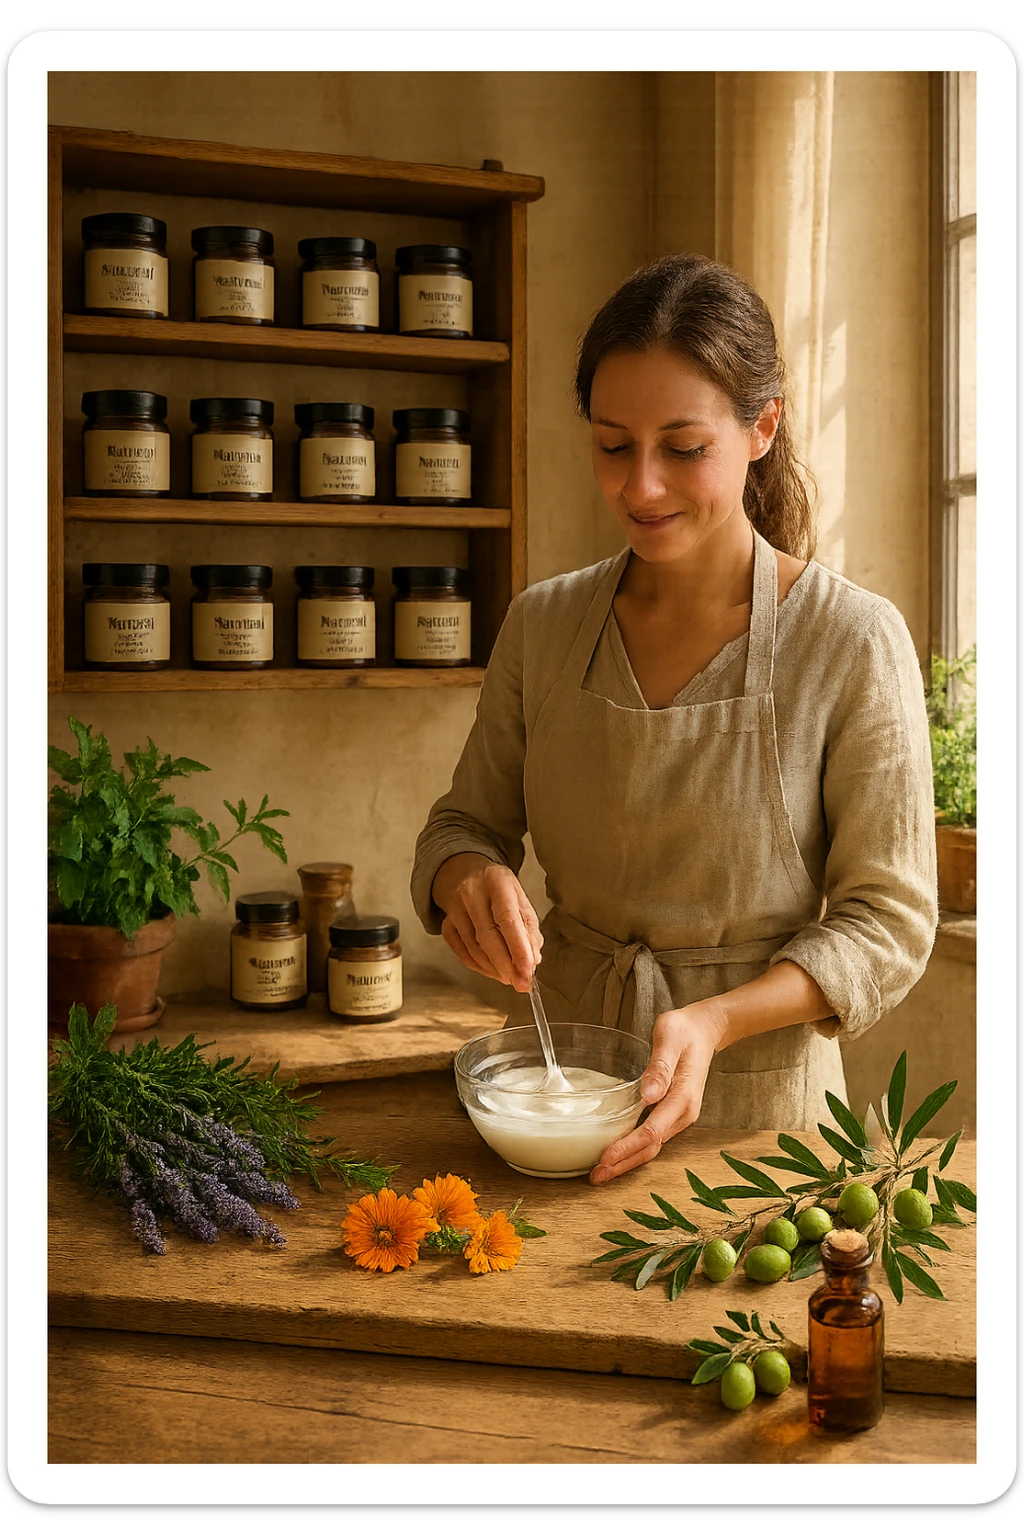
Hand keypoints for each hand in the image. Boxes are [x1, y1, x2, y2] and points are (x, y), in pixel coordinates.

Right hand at [432, 853, 542, 991]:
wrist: (464, 872)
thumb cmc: (498, 888)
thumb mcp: (519, 898)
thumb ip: (529, 928)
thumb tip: (533, 959)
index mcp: (497, 882)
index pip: (507, 919)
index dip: (518, 948)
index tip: (528, 970)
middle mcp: (472, 893)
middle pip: (488, 936)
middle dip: (506, 965)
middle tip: (521, 982)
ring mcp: (455, 908)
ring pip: (473, 947)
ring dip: (494, 969)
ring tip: (510, 978)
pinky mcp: (446, 922)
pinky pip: (461, 952)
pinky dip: (479, 966)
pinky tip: (492, 971)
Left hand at [589, 1001, 726, 1183]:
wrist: (705, 1030)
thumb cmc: (685, 1030)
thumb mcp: (669, 1038)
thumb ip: (660, 1066)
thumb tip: (649, 1094)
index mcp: (683, 1097)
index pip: (651, 1131)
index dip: (627, 1147)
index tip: (605, 1157)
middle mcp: (683, 1112)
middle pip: (651, 1147)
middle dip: (623, 1164)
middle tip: (596, 1177)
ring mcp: (679, 1115)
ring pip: (652, 1146)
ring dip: (627, 1160)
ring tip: (602, 1171)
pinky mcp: (672, 1113)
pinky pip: (652, 1136)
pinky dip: (634, 1148)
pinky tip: (617, 1152)